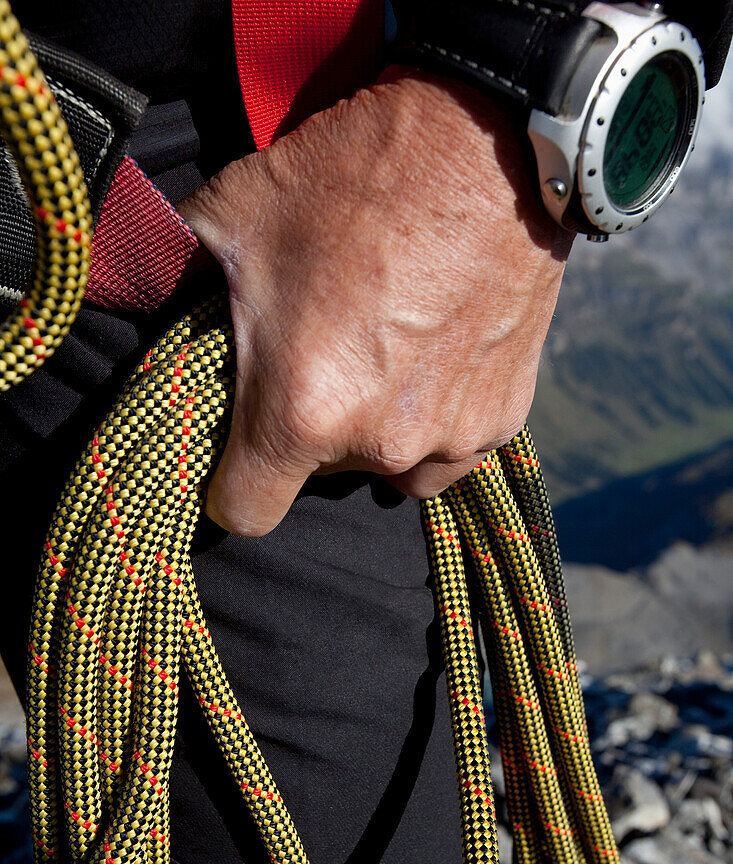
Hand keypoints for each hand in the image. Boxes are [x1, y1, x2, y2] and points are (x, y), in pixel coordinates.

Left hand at [178, 66, 572, 536]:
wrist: (485, 139)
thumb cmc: (354, 176)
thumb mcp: (234, 216)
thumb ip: (177, 280)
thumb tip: (140, 295)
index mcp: (302, 412)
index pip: (246, 512)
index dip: (231, 486)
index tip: (238, 455)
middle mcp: (380, 444)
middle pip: (320, 479)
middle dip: (310, 433)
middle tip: (320, 356)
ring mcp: (452, 437)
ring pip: (393, 471)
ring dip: (378, 434)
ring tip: (383, 359)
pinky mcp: (505, 419)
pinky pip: (454, 446)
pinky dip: (438, 415)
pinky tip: (434, 351)